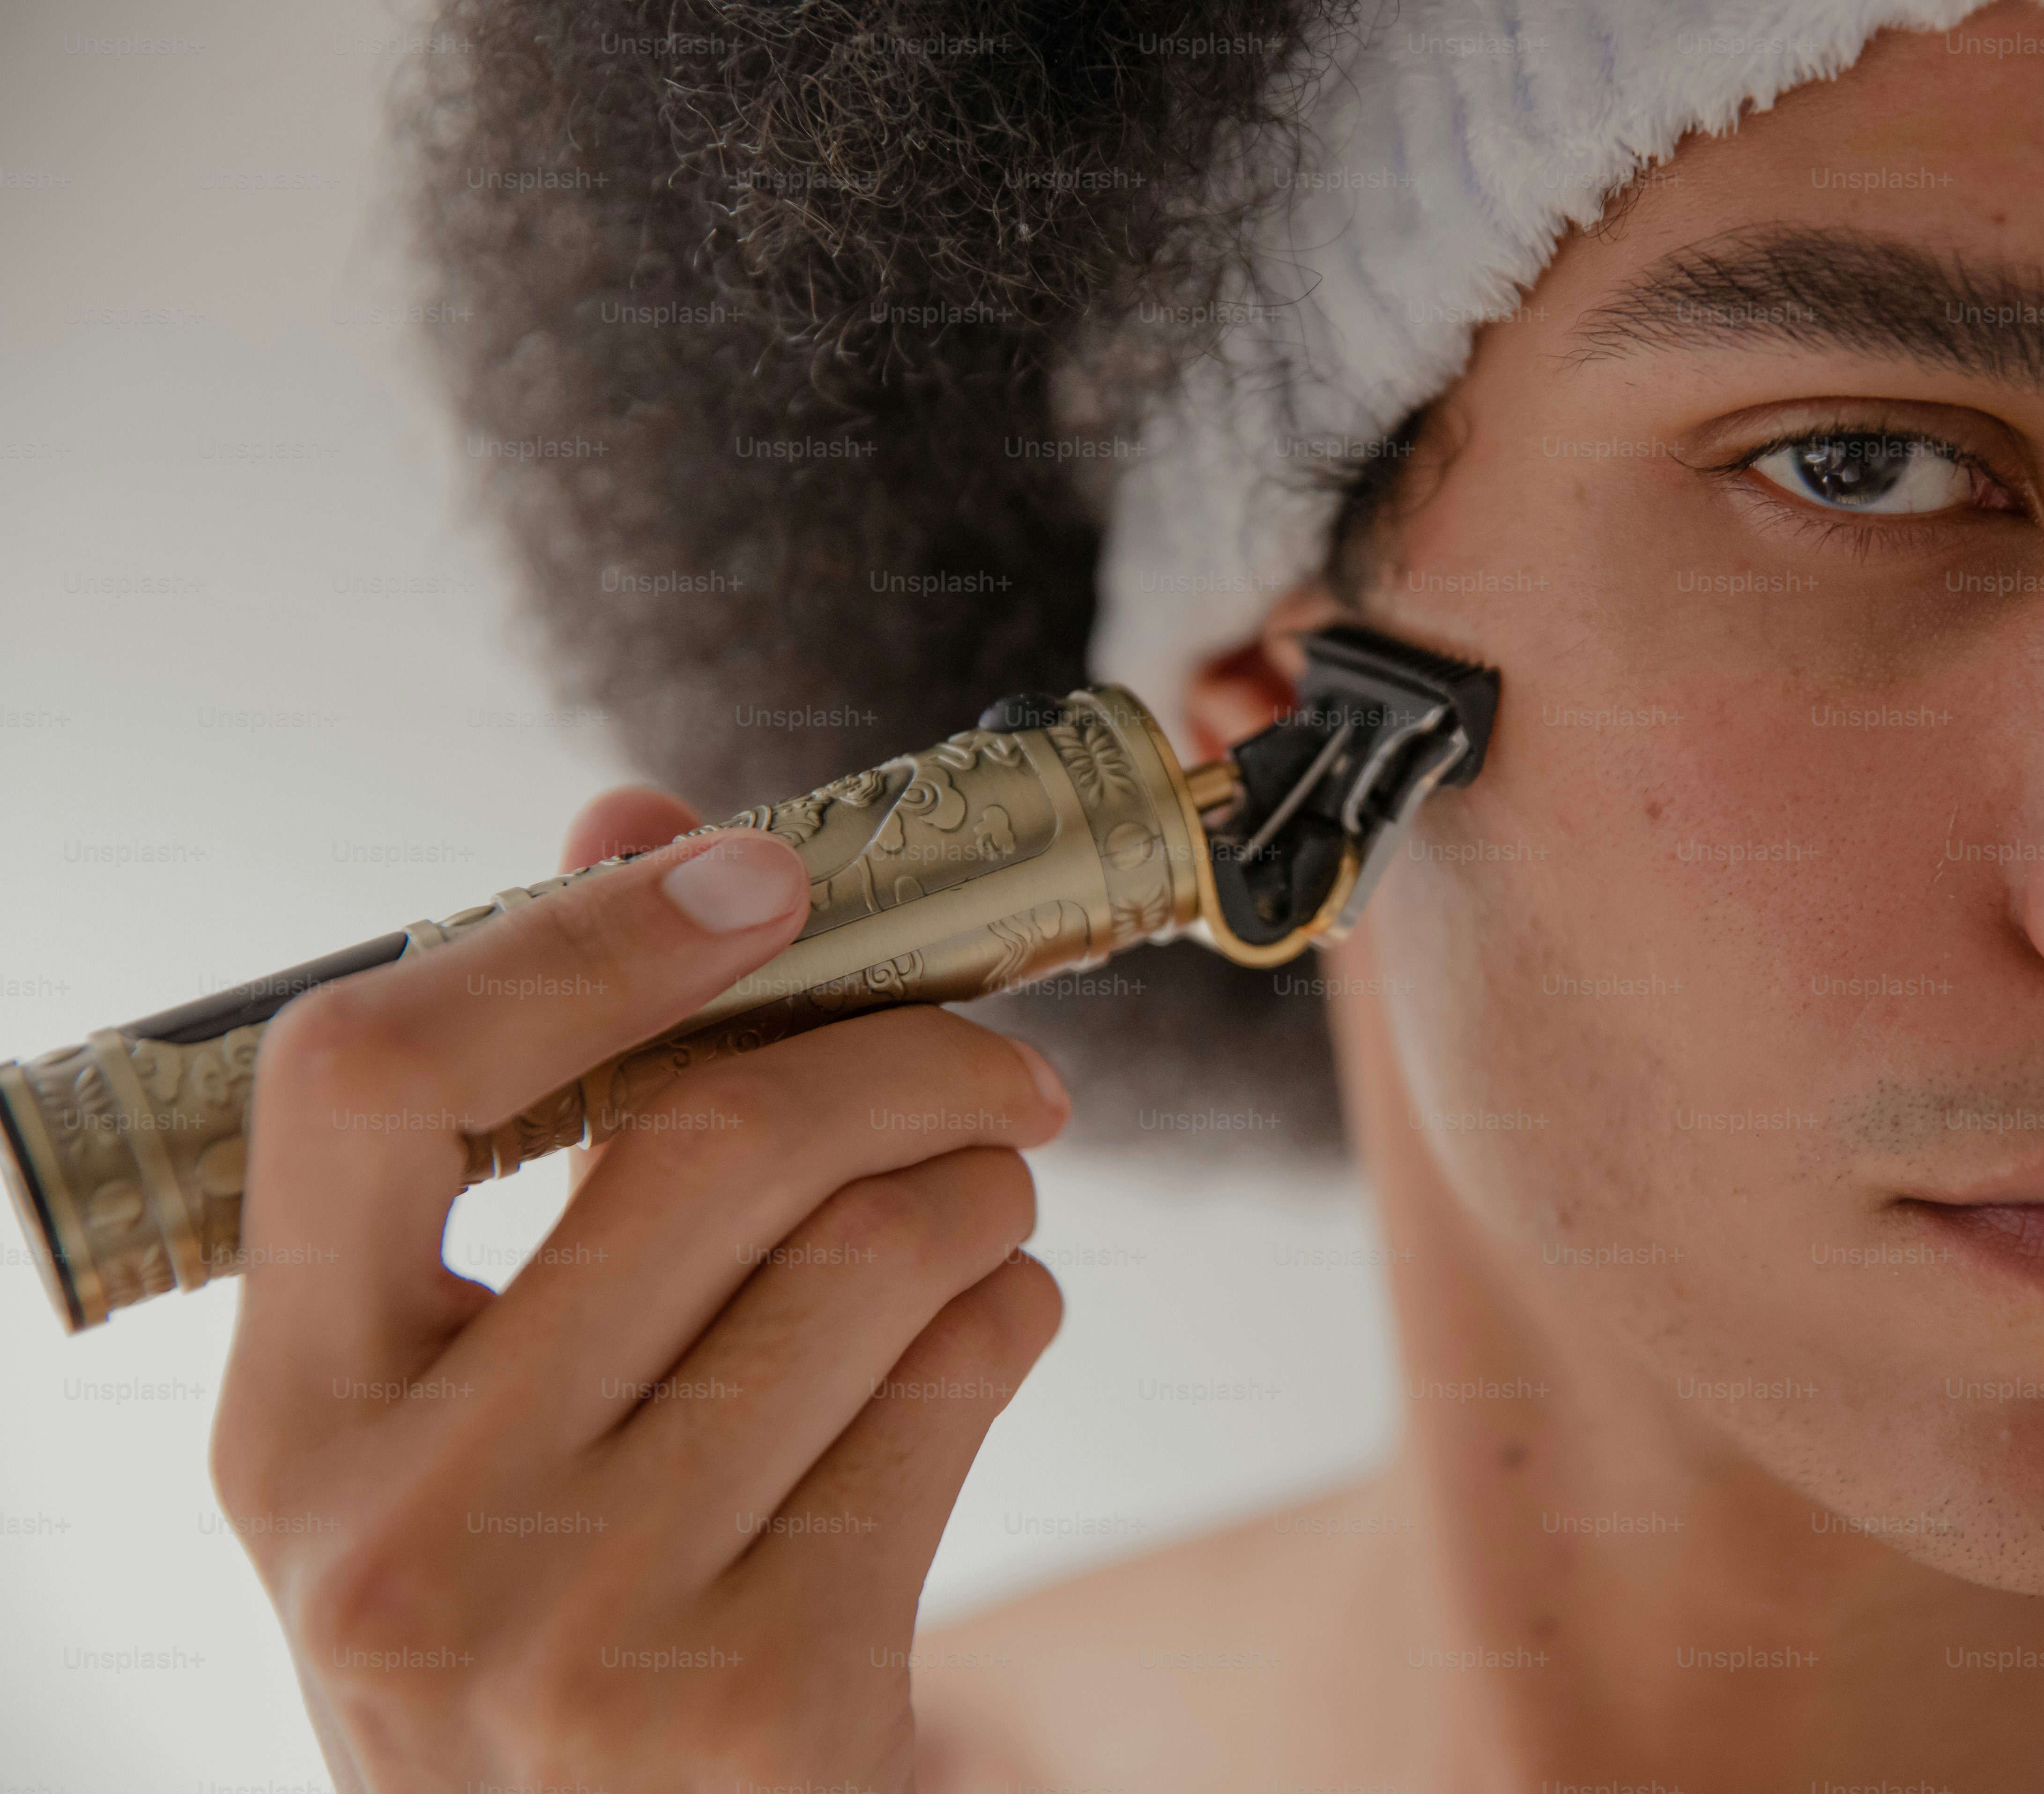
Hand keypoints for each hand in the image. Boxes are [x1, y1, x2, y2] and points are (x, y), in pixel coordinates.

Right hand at [210, 785, 1067, 1790]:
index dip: (582, 938)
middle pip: (711, 1146)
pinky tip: (990, 1326)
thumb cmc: (539, 1601)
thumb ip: (541, 1126)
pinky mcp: (763, 1701)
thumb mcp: (465, 1401)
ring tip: (988, 1197)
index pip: (379, 1078)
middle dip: (905, 1056)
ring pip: (874, 1257)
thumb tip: (640, 825)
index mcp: (288, 1418)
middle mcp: (402, 1528)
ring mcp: (581, 1626)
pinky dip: (1014, 1311)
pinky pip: (956, 1388)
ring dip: (982, 1186)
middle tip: (995, 1061)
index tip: (757, 880)